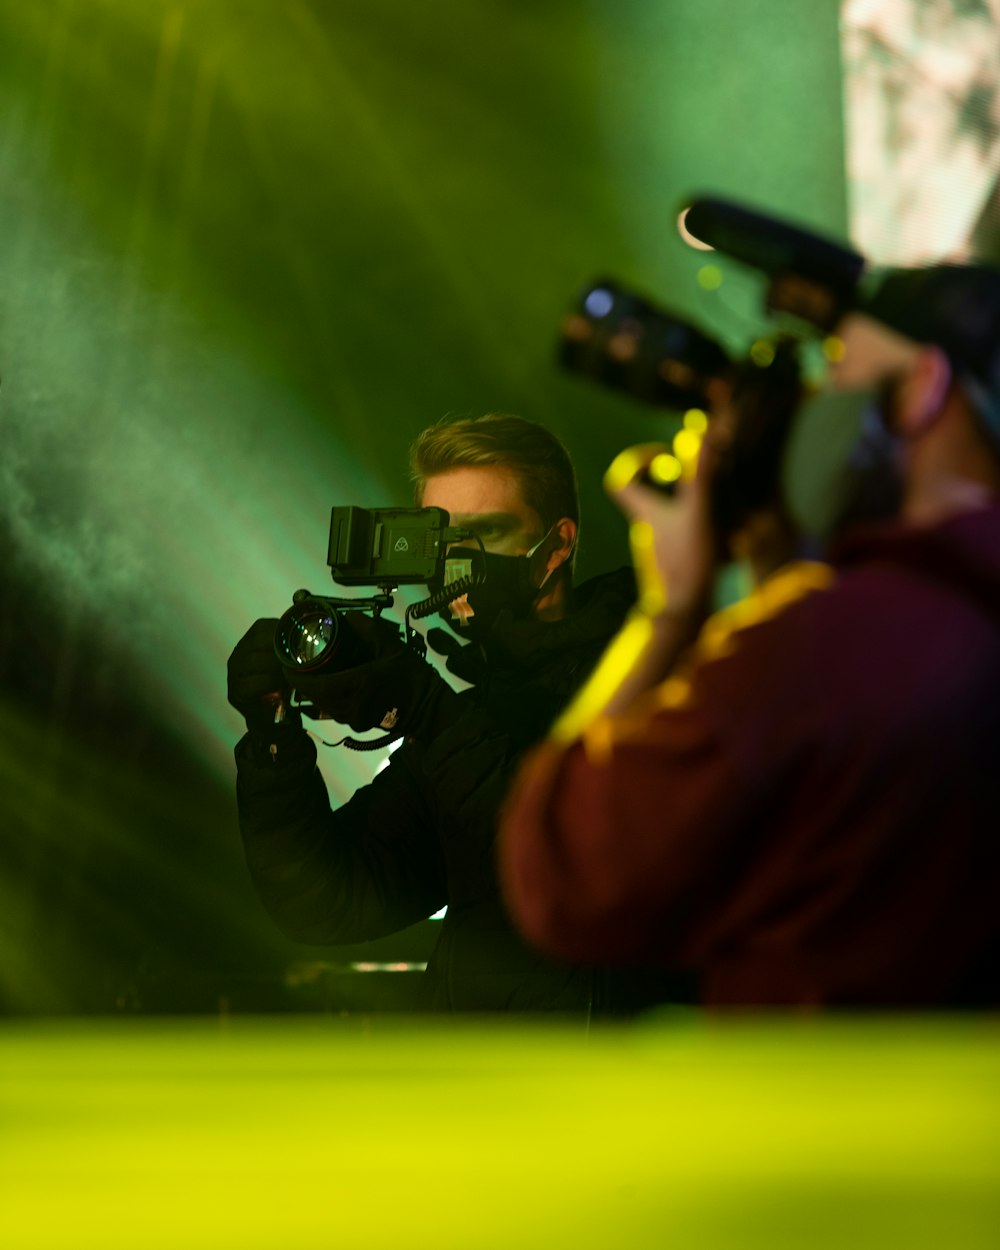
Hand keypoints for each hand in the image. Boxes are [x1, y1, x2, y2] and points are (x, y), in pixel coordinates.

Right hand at [227, 618, 290, 735]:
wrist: (273, 720)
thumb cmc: (284, 686)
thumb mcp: (287, 662)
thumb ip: (293, 646)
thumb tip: (315, 633)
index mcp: (249, 642)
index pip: (262, 627)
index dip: (281, 630)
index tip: (300, 638)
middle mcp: (238, 655)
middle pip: (258, 642)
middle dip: (281, 648)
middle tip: (300, 656)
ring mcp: (234, 674)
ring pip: (254, 660)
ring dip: (277, 664)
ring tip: (294, 670)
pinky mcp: (235, 693)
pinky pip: (252, 683)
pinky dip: (271, 682)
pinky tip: (285, 683)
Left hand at [287, 645, 458, 738]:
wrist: (428, 708)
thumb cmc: (412, 677)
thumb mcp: (391, 647)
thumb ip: (367, 629)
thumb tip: (348, 617)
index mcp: (357, 685)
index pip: (315, 686)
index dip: (297, 677)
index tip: (287, 666)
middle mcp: (351, 706)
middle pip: (315, 697)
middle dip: (302, 684)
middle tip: (296, 668)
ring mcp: (354, 718)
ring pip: (323, 706)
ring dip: (314, 693)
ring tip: (310, 676)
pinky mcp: (358, 725)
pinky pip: (335, 712)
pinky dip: (328, 700)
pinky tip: (331, 687)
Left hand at [604, 440, 717, 621]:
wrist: (686, 613)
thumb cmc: (688, 561)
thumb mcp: (698, 511)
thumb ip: (700, 473)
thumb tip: (702, 433)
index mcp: (644, 512)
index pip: (620, 481)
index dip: (636, 463)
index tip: (662, 456)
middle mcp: (645, 529)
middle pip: (648, 497)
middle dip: (675, 482)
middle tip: (705, 475)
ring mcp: (659, 548)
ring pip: (670, 518)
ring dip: (693, 507)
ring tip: (723, 507)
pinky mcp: (673, 565)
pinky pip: (683, 539)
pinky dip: (700, 532)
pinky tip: (726, 539)